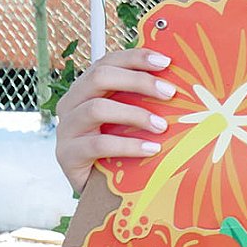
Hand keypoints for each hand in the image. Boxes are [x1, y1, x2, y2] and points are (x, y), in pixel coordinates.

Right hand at [53, 48, 175, 192]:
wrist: (99, 188)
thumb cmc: (121, 146)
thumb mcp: (130, 118)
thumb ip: (143, 98)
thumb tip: (181, 80)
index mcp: (86, 88)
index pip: (107, 62)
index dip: (135, 57)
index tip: (166, 62)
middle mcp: (71, 103)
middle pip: (99, 77)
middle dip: (138, 81)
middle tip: (170, 93)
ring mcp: (66, 129)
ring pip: (97, 108)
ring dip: (135, 114)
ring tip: (163, 126)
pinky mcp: (66, 155)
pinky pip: (98, 144)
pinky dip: (128, 145)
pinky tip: (152, 149)